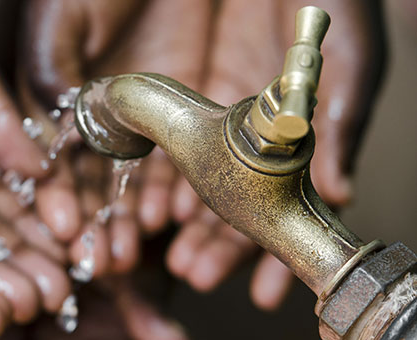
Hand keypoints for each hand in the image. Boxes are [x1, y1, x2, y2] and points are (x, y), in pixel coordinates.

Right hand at [19, 0, 211, 277]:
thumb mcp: (64, 14)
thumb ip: (49, 67)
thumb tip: (45, 130)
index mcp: (80, 97)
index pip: (66, 158)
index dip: (61, 194)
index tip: (65, 227)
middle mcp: (122, 114)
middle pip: (111, 182)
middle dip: (107, 224)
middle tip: (108, 258)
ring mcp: (167, 113)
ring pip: (157, 181)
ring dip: (149, 221)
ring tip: (144, 251)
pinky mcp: (212, 104)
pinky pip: (206, 160)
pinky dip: (196, 193)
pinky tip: (183, 220)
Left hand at [176, 0, 385, 309]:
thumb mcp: (350, 57)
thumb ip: (343, 119)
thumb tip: (344, 190)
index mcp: (294, 132)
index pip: (282, 204)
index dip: (269, 248)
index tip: (258, 290)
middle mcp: (254, 129)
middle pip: (232, 203)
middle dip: (216, 246)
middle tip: (196, 273)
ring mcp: (218, 108)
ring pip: (195, 180)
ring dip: (186, 222)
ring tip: (174, 255)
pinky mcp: (185, 84)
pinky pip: (164, 141)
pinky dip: (158, 177)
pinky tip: (156, 208)